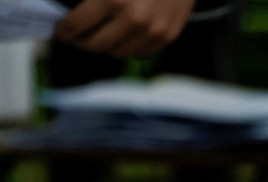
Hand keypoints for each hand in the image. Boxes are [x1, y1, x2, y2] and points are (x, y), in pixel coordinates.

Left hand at [54, 0, 196, 57]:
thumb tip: (71, 11)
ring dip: (106, 46)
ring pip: (118, 53)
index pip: (76, 26)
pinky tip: (124, 35)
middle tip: (78, 36)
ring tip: (101, 35)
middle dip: (82, 41)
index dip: (64, 30)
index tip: (61, 31)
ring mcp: (153, 31)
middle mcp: (134, 20)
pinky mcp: (168, 36)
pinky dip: (129, 47)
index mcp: (113, 0)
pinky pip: (141, 53)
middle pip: (96, 45)